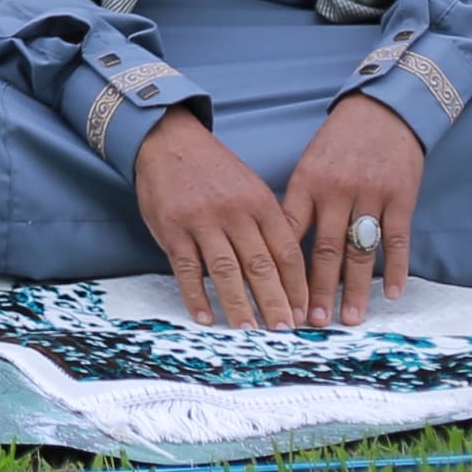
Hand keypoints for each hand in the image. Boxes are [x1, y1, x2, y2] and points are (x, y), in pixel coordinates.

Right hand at [132, 111, 309, 328]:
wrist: (168, 139)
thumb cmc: (214, 169)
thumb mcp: (251, 187)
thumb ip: (267, 223)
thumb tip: (287, 272)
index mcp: (260, 203)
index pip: (287, 253)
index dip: (297, 287)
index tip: (303, 314)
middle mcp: (234, 212)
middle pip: (260, 266)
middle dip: (275, 303)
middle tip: (284, 331)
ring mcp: (201, 220)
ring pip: (226, 271)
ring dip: (239, 305)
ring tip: (248, 330)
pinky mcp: (171, 227)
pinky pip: (187, 268)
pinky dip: (196, 295)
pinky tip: (205, 316)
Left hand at [281, 93, 427, 326]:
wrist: (382, 112)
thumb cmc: (339, 143)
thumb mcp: (310, 165)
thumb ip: (299, 202)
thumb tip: (278, 245)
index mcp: (306, 182)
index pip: (289, 232)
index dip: (283, 267)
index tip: (277, 297)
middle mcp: (336, 191)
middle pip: (324, 249)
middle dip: (317, 289)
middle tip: (312, 322)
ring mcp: (370, 196)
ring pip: (359, 250)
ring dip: (353, 288)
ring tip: (348, 319)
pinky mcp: (400, 198)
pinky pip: (397, 240)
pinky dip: (395, 268)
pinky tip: (391, 294)